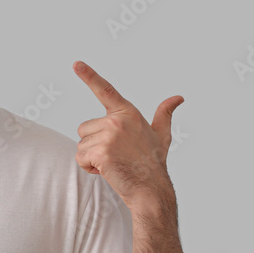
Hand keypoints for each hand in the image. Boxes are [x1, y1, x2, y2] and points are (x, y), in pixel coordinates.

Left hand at [73, 60, 181, 210]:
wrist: (151, 189)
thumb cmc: (153, 162)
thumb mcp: (161, 134)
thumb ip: (165, 114)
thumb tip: (177, 98)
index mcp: (128, 112)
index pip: (105, 90)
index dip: (89, 75)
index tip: (76, 64)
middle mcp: (117, 120)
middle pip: (84, 128)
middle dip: (93, 144)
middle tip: (115, 155)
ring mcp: (109, 135)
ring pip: (81, 145)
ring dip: (91, 158)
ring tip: (113, 163)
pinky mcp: (101, 152)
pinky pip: (80, 158)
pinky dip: (89, 168)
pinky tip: (106, 171)